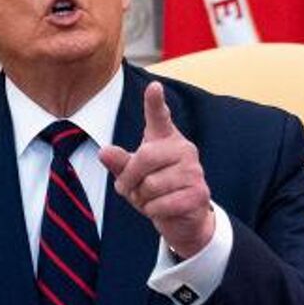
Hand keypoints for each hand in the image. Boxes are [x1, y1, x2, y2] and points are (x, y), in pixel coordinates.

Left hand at [98, 82, 214, 258]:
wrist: (182, 219)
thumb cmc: (154, 190)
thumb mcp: (131, 175)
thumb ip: (119, 163)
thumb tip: (104, 151)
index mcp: (165, 139)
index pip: (159, 116)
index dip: (155, 101)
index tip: (153, 86)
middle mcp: (184, 149)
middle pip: (144, 157)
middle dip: (129, 178)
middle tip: (128, 189)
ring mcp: (195, 171)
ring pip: (151, 184)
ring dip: (142, 198)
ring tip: (150, 199)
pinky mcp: (199, 193)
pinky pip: (162, 203)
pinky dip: (153, 211)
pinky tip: (161, 209)